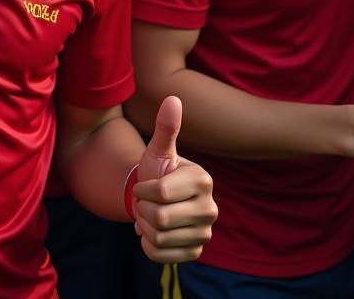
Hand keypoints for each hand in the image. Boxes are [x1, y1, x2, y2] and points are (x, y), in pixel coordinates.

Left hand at [132, 96, 215, 262]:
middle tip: (147, 202)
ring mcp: (205, 234)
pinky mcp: (195, 253)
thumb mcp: (158, 149)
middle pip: (161, 218)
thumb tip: (173, 98)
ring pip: (159, 237)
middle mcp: (210, 209)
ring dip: (145, 227)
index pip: (161, 193)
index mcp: (203, 181)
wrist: (155, 198)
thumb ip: (165, 127)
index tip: (144, 184)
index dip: (143, 190)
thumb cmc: (157, 169)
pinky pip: (160, 255)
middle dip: (144, 209)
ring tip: (150, 215)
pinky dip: (148, 244)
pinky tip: (153, 232)